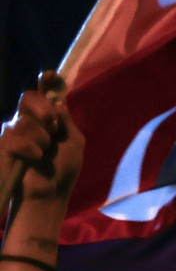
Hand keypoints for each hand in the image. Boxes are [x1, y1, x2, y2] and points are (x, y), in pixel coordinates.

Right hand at [3, 72, 82, 204]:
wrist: (49, 195)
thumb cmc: (62, 172)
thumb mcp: (73, 144)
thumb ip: (67, 122)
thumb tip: (58, 102)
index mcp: (48, 121)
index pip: (44, 96)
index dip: (47, 83)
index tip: (51, 75)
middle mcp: (29, 123)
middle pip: (29, 98)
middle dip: (42, 109)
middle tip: (52, 126)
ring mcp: (15, 133)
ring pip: (26, 120)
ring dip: (41, 138)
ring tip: (44, 155)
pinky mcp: (5, 146)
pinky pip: (14, 137)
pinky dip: (30, 149)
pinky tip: (35, 159)